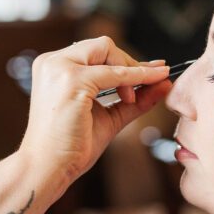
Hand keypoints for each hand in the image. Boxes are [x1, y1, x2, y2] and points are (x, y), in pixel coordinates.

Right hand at [20, 36, 171, 188]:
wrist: (48, 168)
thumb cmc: (71, 147)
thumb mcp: (108, 117)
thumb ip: (135, 99)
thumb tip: (164, 83)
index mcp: (55, 68)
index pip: (95, 52)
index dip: (125, 61)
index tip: (154, 71)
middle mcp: (53, 62)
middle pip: (102, 45)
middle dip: (128, 63)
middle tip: (140, 89)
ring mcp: (59, 68)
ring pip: (107, 50)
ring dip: (129, 71)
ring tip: (129, 98)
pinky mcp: (71, 81)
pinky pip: (112, 72)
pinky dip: (133, 78)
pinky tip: (140, 90)